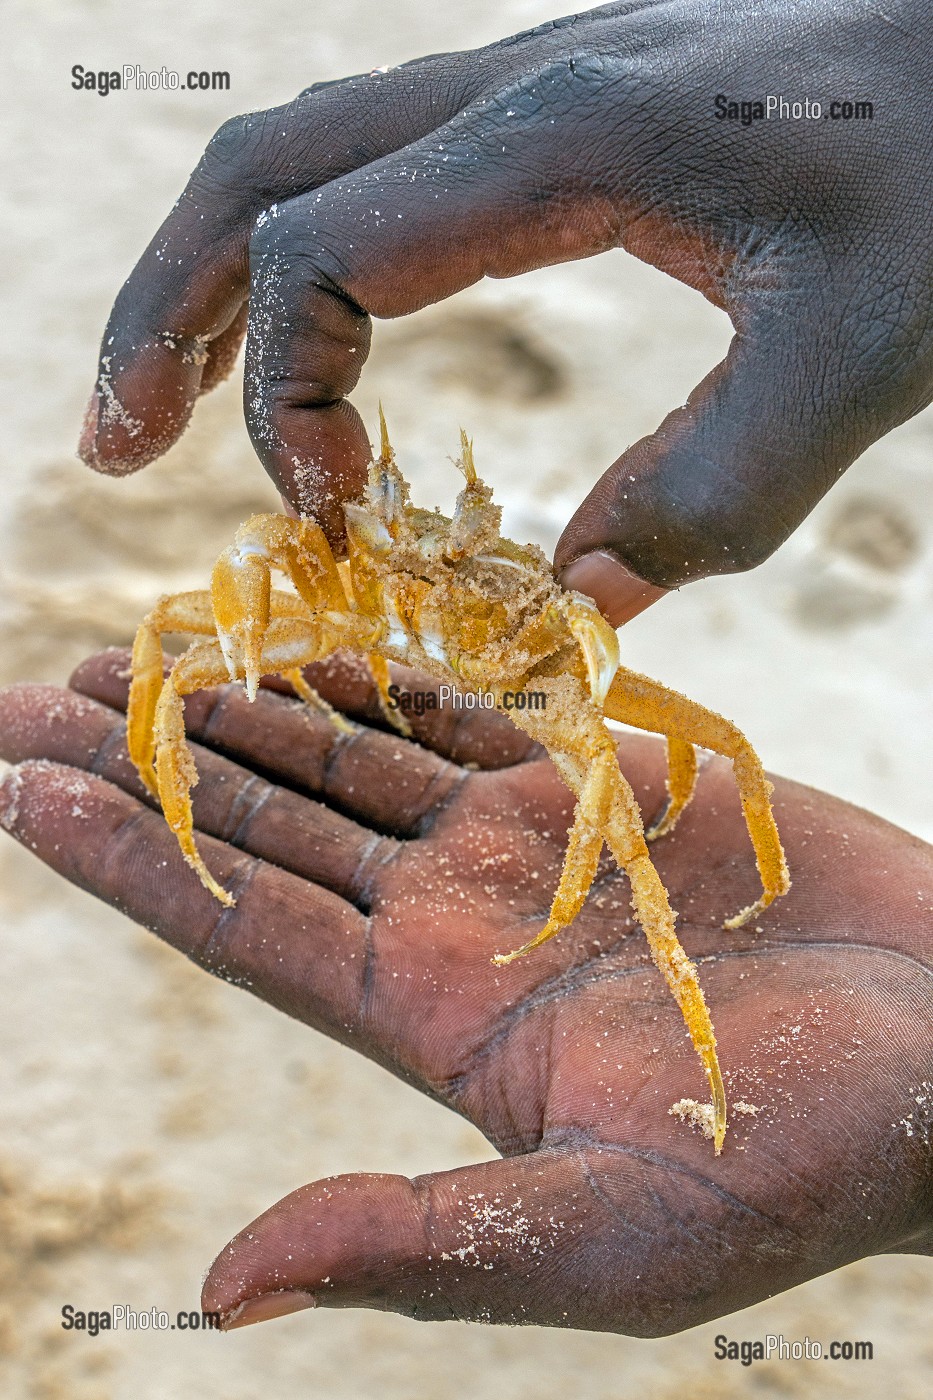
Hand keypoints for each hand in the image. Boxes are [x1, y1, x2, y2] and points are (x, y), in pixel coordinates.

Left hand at [0, 651, 929, 1333]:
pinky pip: (458, 718)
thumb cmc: (799, 1166)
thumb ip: (420, 1243)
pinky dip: (377, 677)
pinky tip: (301, 644)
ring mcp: (517, 850)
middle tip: (31, 697)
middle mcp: (451, 926)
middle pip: (261, 826)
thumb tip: (228, 1290)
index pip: (239, 923)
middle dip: (146, 763)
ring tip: (135, 660)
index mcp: (432, 1022)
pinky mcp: (593, 787)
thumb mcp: (600, 1239)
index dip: (124, 858)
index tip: (18, 788)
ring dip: (238, 707)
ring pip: (343, 759)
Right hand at [78, 1, 932, 623]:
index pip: (321, 254)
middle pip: (258, 176)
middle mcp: (515, 89)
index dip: (287, 401)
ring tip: (159, 400)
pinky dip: (310, 255)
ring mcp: (532, 84)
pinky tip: (321, 334)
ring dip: (212, 275)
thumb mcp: (854, 360)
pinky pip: (384, 163)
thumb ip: (716, 495)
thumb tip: (578, 598)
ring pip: (304, 154)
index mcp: (558, 140)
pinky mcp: (562, 108)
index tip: (339, 521)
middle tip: (113, 448)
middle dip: (163, 315)